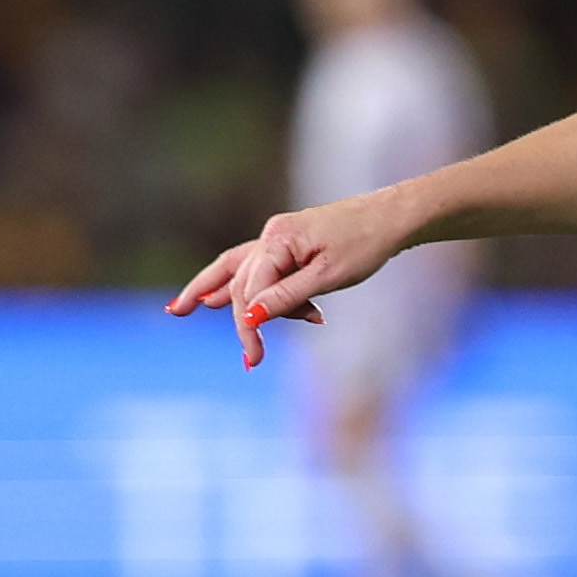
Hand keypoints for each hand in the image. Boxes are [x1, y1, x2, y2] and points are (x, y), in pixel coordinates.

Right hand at [168, 197, 398, 369]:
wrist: (393, 217)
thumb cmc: (366, 244)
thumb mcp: (327, 277)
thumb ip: (286, 297)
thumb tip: (250, 317)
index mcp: (277, 240)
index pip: (250, 290)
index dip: (248, 326)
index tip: (254, 358)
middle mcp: (271, 235)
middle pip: (240, 280)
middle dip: (241, 319)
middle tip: (249, 359)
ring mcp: (279, 236)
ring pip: (239, 267)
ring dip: (216, 290)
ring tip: (183, 307)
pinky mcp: (291, 242)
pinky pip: (262, 268)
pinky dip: (253, 288)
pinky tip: (223, 297)